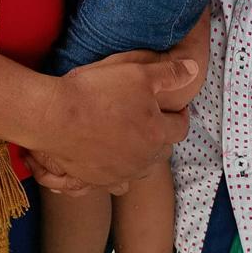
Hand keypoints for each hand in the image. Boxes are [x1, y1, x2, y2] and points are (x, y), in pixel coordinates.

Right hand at [27, 54, 197, 189]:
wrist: (56, 117)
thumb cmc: (98, 92)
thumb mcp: (138, 72)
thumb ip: (170, 73)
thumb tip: (195, 69)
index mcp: (157, 133)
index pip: (180, 127)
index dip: (180, 116)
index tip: (176, 109)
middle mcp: (143, 159)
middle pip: (163, 151)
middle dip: (162, 136)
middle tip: (153, 122)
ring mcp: (120, 174)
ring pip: (141, 169)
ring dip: (142, 156)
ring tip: (133, 142)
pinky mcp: (98, 181)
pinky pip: (117, 184)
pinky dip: (119, 173)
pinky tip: (112, 162)